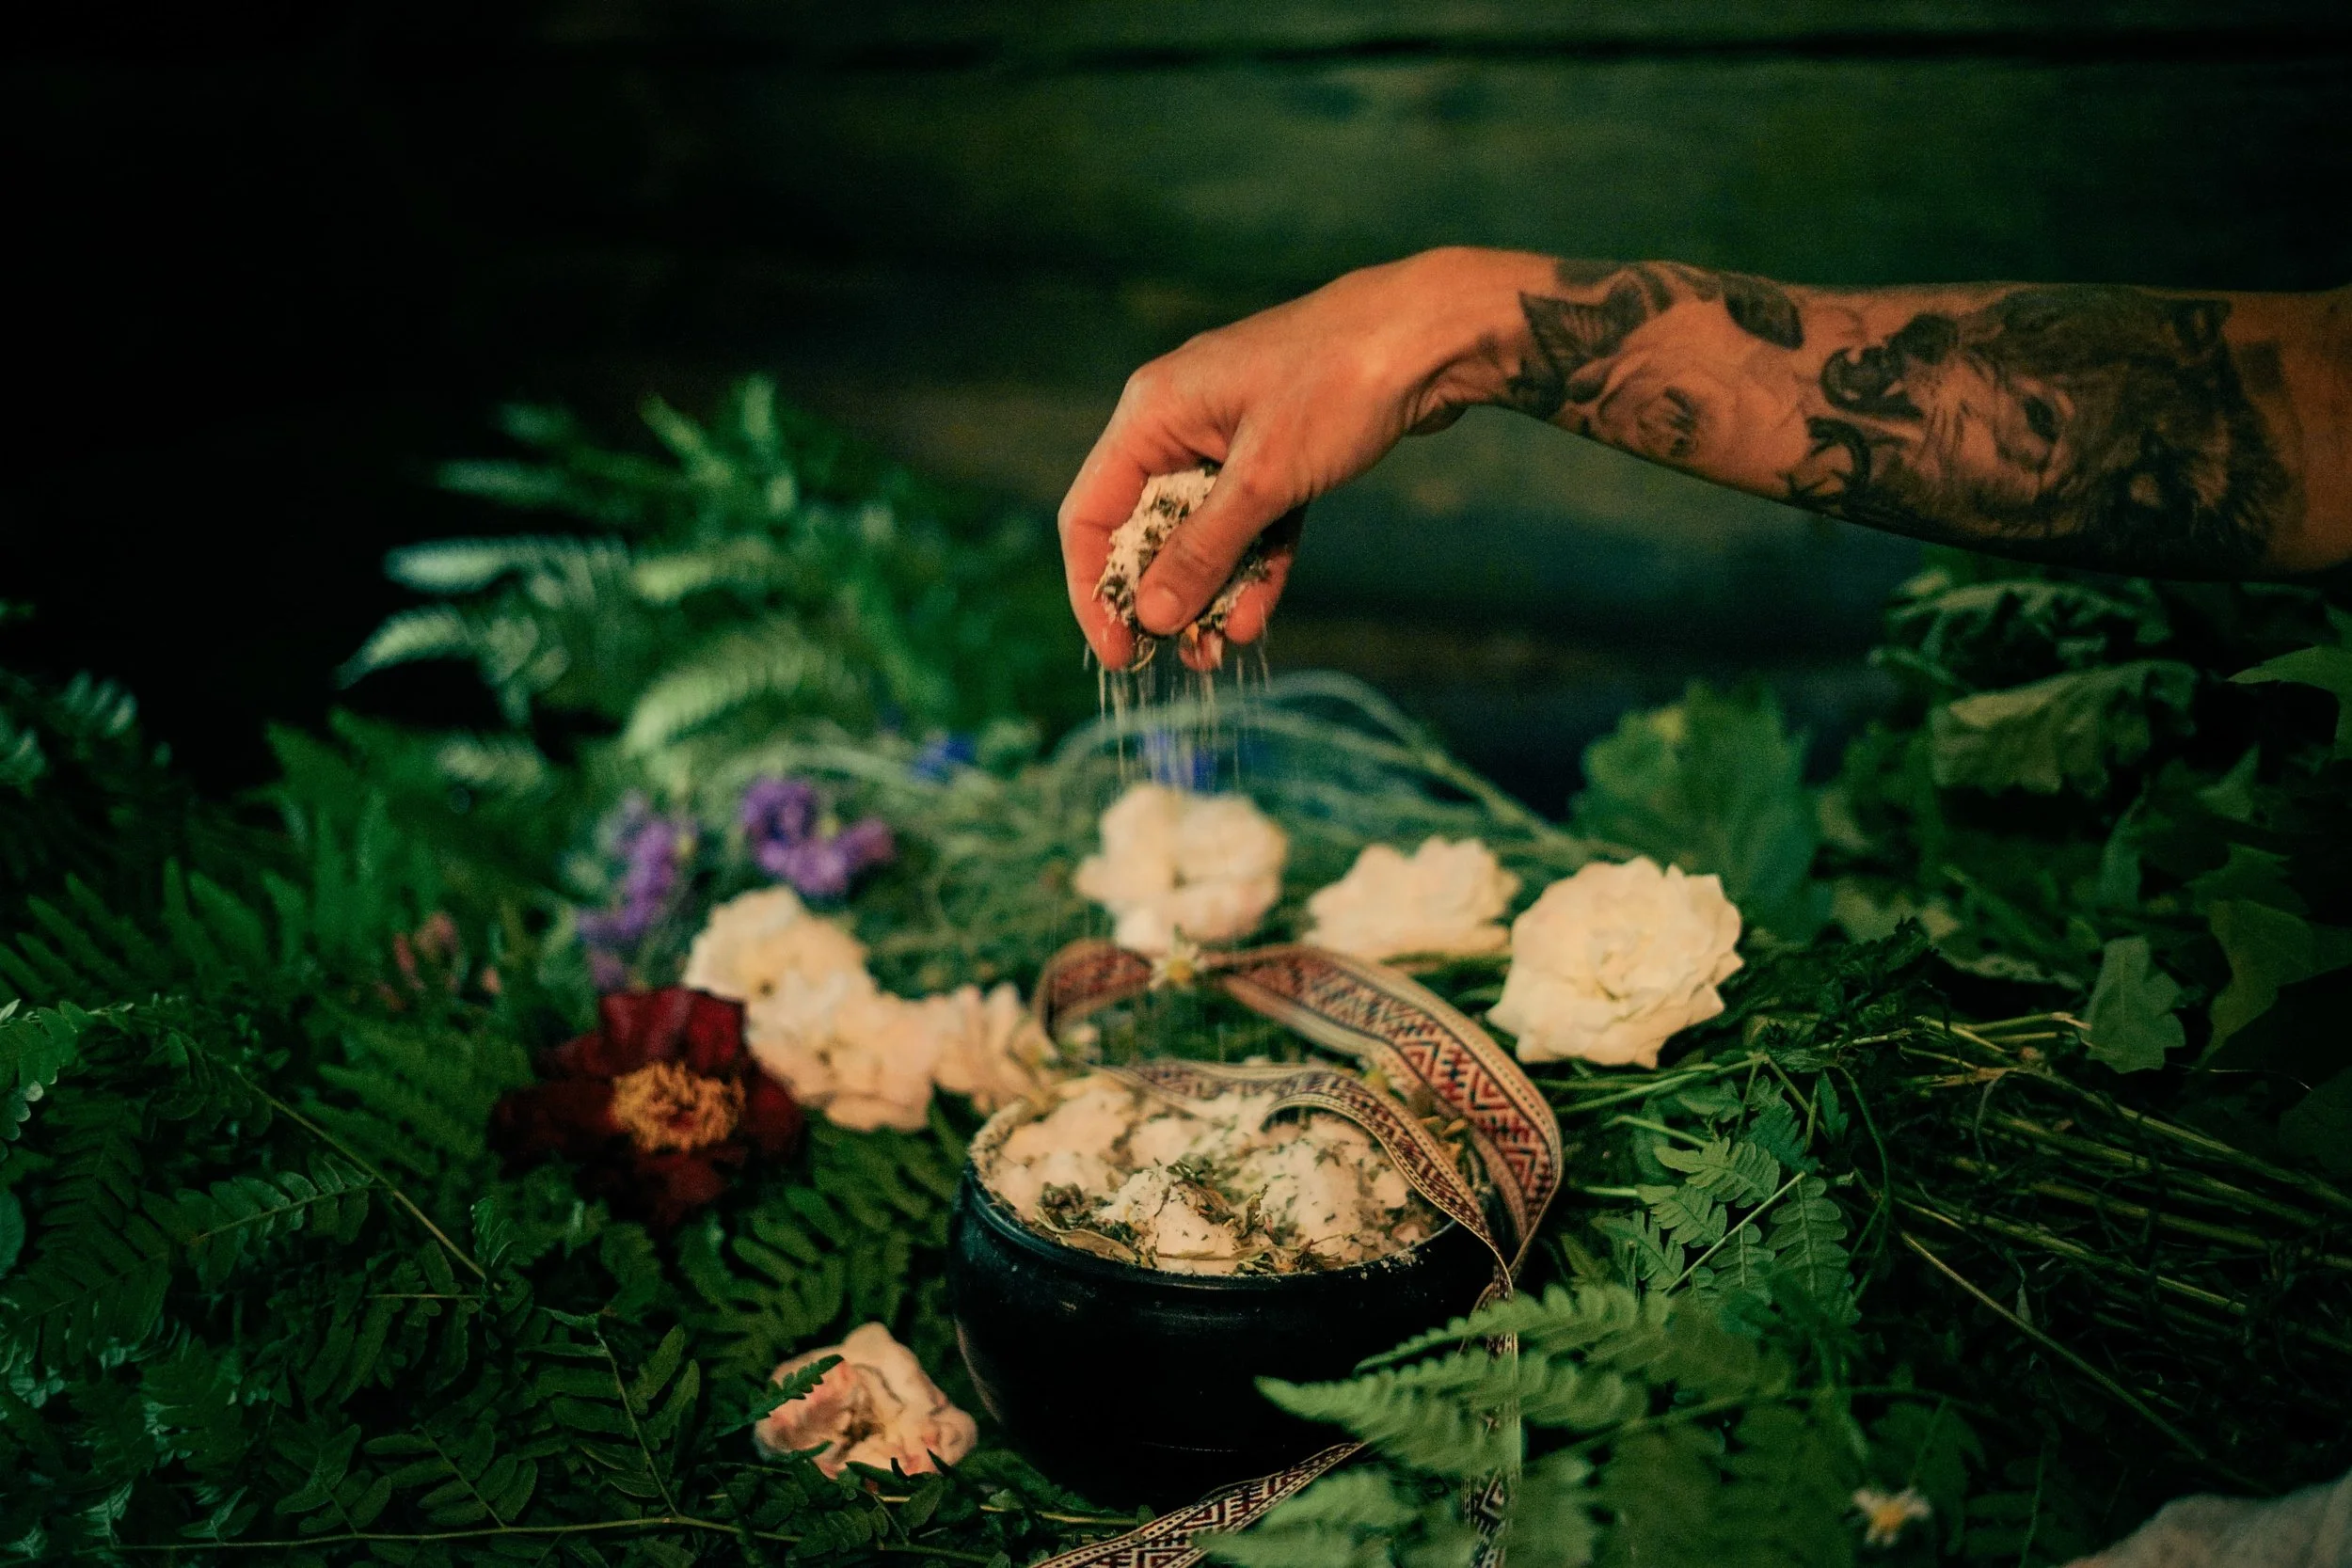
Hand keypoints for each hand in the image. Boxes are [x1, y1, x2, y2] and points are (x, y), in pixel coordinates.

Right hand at [1057, 248, 1532, 669]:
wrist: (1435, 335)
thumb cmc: (1341, 384)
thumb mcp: (1264, 478)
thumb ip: (1202, 550)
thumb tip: (1150, 615)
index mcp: (1152, 413)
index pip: (1090, 515)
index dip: (1094, 589)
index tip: (1120, 650)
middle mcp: (1178, 423)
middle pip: (1143, 529)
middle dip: (1161, 598)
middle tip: (1181, 657)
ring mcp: (1229, 435)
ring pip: (1200, 532)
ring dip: (1209, 592)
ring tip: (1223, 648)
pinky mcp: (1276, 450)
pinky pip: (1248, 521)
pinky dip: (1251, 565)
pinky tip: (1255, 614)